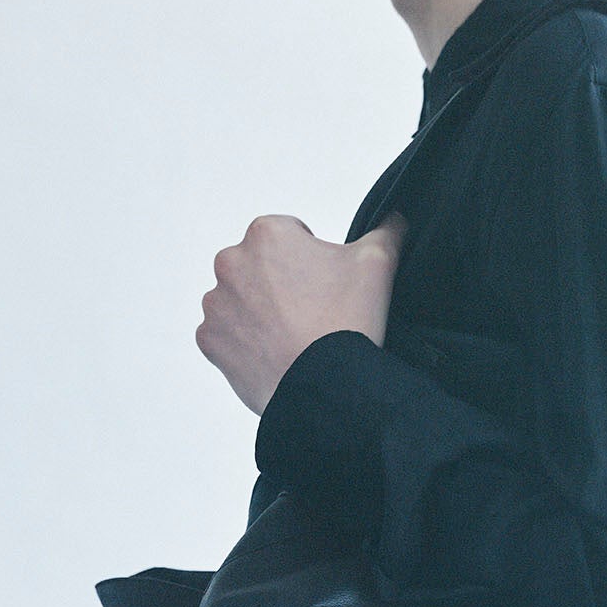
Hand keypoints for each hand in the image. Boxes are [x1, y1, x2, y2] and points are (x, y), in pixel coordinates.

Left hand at [196, 209, 407, 414]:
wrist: (326, 388)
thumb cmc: (347, 321)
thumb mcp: (377, 263)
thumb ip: (386, 231)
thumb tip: (396, 218)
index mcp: (267, 234)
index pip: (289, 237)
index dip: (311, 261)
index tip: (324, 287)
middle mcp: (231, 262)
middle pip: (260, 267)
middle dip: (280, 284)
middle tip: (311, 313)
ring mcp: (216, 304)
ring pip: (241, 300)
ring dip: (260, 312)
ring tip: (292, 336)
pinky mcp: (209, 340)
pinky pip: (225, 335)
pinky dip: (244, 343)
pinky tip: (273, 353)